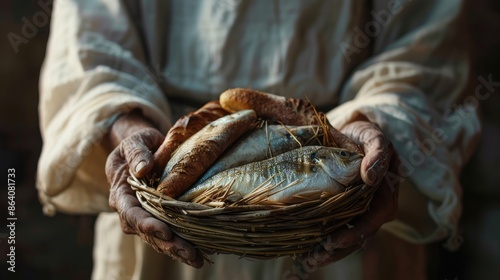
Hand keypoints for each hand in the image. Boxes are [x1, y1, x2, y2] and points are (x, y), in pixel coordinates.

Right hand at [104, 111, 203, 267]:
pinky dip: (184, 243)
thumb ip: (136, 152)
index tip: (165, 231)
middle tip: (189, 254)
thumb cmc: (139, 143)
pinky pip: (170, 234)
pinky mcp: (161, 217)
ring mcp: (147, 216)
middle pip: (147, 233)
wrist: (144, 148)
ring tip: (197, 259)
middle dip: (168, 245)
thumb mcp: (134, 141)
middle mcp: (132, 210)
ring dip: (177, 250)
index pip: (131, 214)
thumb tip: (142, 169)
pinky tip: (201, 251)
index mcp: (121, 194)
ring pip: (159, 239)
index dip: (147, 224)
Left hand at [297, 121, 399, 269]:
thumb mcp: (374, 137)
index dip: (356, 234)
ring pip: (349, 238)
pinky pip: (338, 230)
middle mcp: (375, 207)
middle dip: (338, 250)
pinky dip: (324, 242)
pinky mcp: (346, 210)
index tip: (332, 240)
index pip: (374, 220)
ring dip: (330, 252)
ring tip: (308, 260)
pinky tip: (306, 251)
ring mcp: (360, 211)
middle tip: (314, 258)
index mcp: (386, 194)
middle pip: (360, 236)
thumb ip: (378, 153)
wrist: (352, 134)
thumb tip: (371, 176)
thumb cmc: (365, 136)